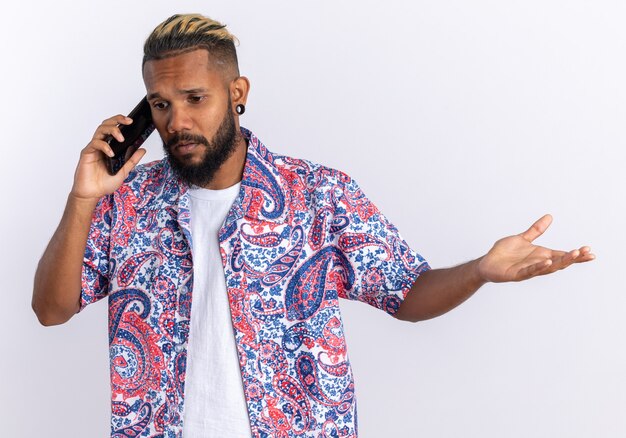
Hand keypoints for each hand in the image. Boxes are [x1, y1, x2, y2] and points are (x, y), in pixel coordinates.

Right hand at [70, 115, 146, 201]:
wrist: (92, 194)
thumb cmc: (104, 183)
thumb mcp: (124, 171)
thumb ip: (132, 160)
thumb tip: (143, 149)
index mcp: (109, 146)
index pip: (114, 128)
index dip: (121, 121)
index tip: (132, 121)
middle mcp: (101, 145)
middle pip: (106, 125)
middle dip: (117, 120)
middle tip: (128, 122)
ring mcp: (93, 148)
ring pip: (100, 130)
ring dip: (112, 131)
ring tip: (121, 138)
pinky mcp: (87, 153)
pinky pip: (95, 144)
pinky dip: (104, 146)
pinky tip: (111, 153)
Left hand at [477, 214, 594, 282]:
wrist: (486, 263)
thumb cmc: (504, 253)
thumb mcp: (522, 238)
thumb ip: (536, 230)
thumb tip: (549, 216)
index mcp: (541, 255)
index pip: (562, 255)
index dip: (576, 254)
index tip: (590, 250)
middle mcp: (537, 264)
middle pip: (560, 262)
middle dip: (573, 258)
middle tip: (586, 253)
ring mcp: (528, 270)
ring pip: (548, 267)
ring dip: (561, 262)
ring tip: (573, 255)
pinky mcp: (516, 274)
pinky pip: (530, 271)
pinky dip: (539, 266)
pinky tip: (548, 261)